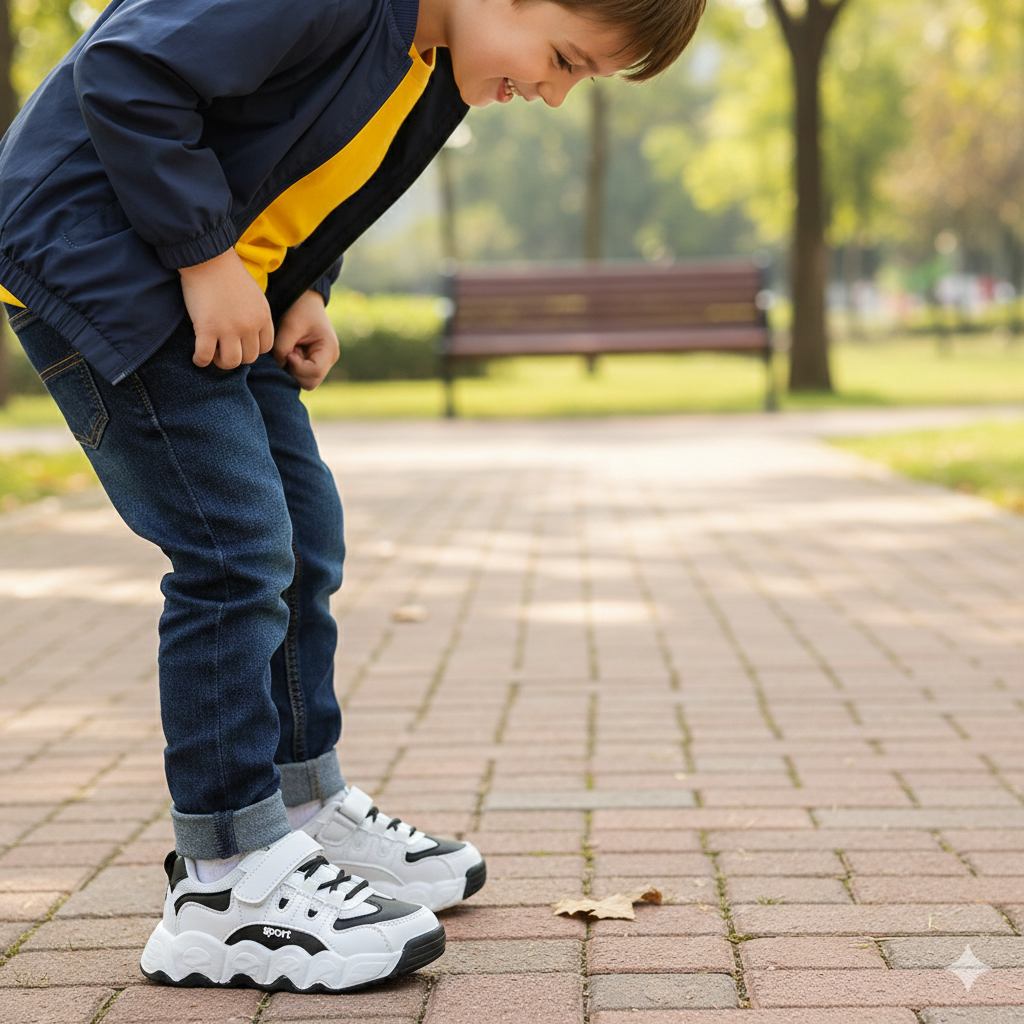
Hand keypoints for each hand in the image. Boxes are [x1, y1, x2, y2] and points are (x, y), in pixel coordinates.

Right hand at [179, 250, 273, 368]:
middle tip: (223, 350)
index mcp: (263, 316)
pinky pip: (205, 356)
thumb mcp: (254, 294)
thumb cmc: (228, 273)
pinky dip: (200, 361)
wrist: (207, 257)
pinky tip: (198, 357)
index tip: (240, 345)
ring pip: (231, 362)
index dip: (251, 349)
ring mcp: (228, 328)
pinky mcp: (206, 328)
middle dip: (236, 357)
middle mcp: (249, 325)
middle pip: (249, 358)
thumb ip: (256, 314)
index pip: (265, 348)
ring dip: (221, 362)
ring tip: (213, 354)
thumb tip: (251, 334)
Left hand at [272, 290, 339, 389]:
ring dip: (294, 371)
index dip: (297, 367)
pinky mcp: (315, 362)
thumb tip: (281, 365)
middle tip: (289, 352)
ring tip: (290, 350)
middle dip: (295, 371)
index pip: (314, 372)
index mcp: (329, 349)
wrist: (306, 300)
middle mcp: (330, 359)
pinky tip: (291, 352)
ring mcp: (323, 362)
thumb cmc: (300, 310)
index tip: (289, 352)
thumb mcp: (290, 327)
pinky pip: (303, 375)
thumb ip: (282, 349)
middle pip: (311, 382)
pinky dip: (294, 368)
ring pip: (306, 381)